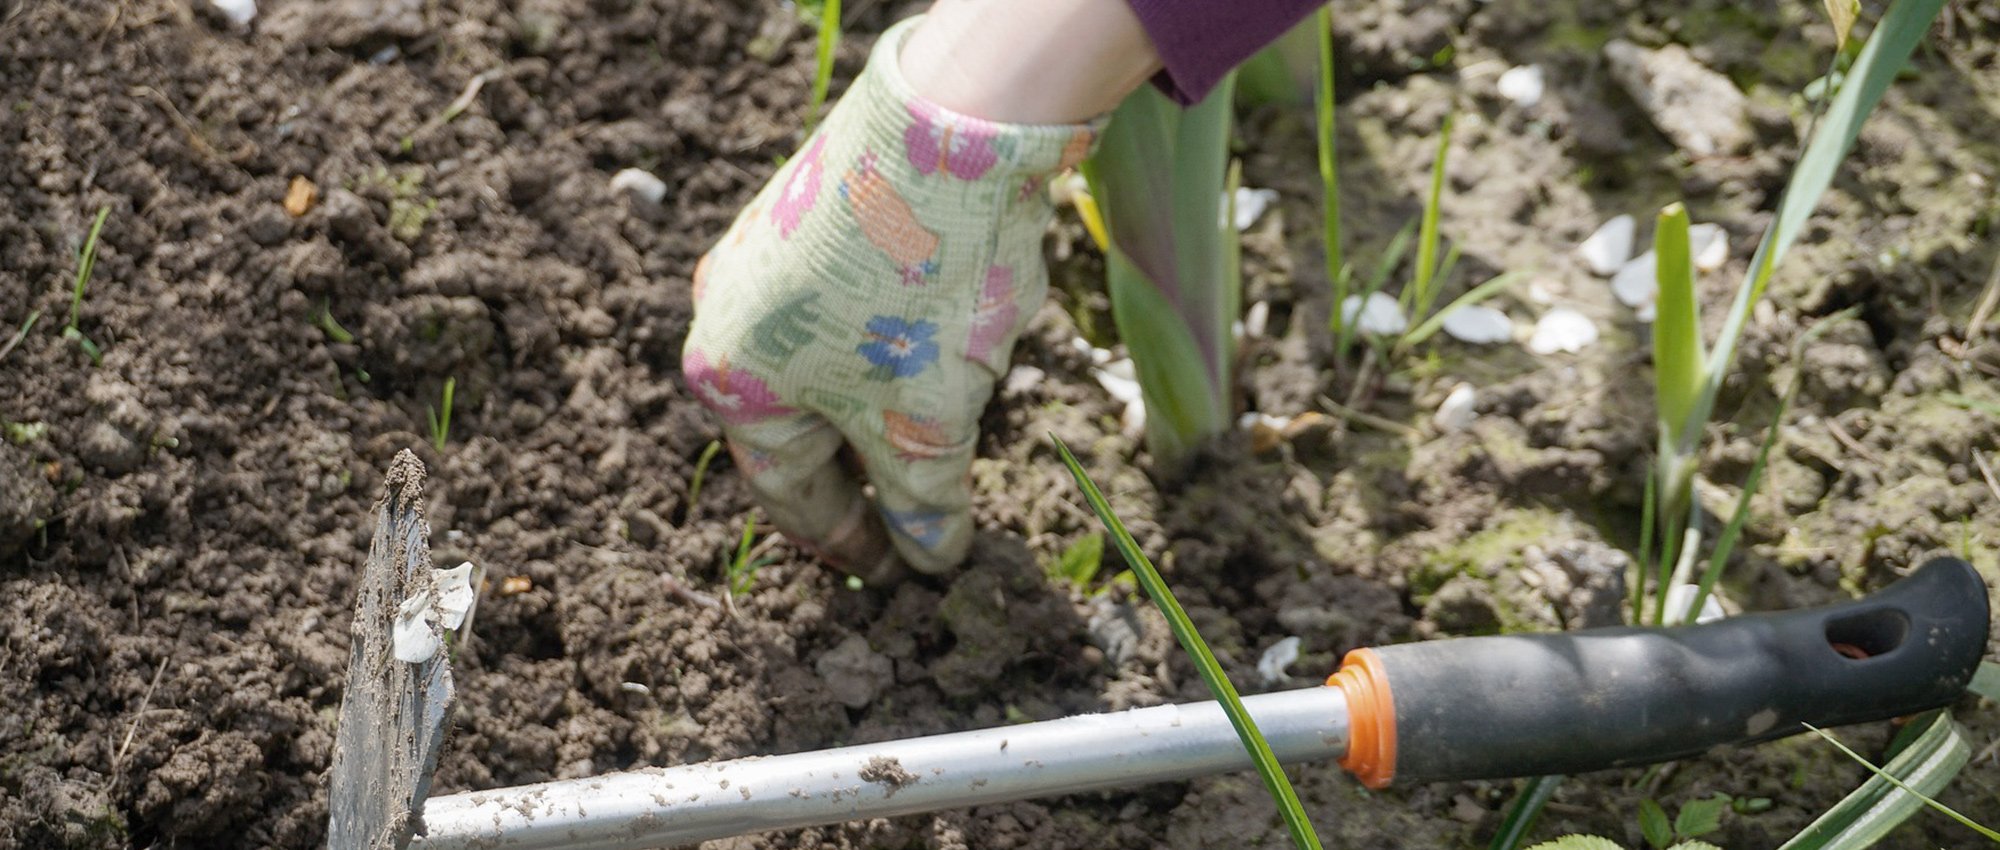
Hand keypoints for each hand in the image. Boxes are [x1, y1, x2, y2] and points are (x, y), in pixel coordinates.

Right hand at [681, 16, 1099, 578]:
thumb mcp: (926, 424)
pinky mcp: (819, 212)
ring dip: (890, 405)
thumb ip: (924, 504)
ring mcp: (770, 256)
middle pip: (807, 427)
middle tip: (922, 517)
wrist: (951, 128)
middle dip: (871, 472)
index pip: (791, 493)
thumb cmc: (917, 292)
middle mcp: (730, 316)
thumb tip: (932, 559)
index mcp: (731, 382)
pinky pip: (855, 307)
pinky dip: (899, 344)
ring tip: (952, 428)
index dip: (851, 543)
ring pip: (834, 364)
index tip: (897, 574)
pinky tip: (955, 343)